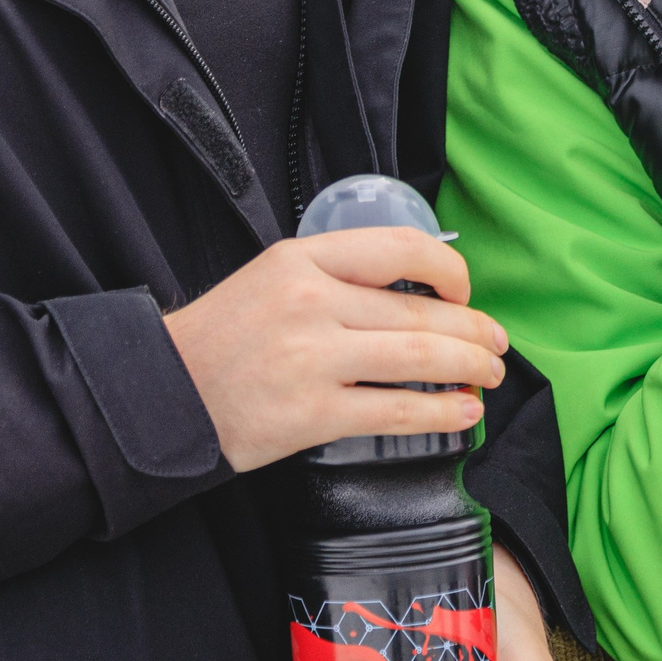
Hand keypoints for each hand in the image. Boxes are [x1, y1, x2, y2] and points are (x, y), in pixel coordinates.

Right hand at [161, 229, 507, 471]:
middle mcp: (312, 300)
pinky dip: (441, 412)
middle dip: (474, 330)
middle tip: (498, 343)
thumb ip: (336, 275)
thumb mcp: (272, 277)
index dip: (449, 269)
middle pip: (421, 310)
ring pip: (418, 358)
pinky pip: (396, 411)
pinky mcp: (312, 413)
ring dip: (469, 368)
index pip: (400, 247)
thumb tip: (418, 293)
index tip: (465, 290)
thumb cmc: (223, 338)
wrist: (163, 393)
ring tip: (490, 376)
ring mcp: (313, 358)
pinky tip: (461, 412)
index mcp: (303, 257)